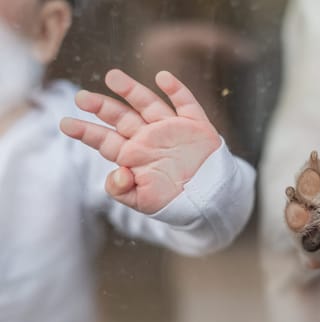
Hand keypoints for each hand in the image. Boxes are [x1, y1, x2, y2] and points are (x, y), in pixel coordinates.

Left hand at [60, 69, 220, 213]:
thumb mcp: (143, 202)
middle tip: (82, 97)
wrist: (209, 200)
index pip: (106, 141)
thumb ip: (122, 190)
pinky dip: (176, 90)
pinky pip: (186, 104)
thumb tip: (116, 173)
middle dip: (102, 107)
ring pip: (149, 104)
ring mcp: (171, 129)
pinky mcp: (195, 125)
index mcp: (134, 156)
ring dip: (132, 91)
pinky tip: (163, 78)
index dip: (86, 132)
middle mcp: (149, 138)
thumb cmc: (174, 202)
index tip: (65, 123)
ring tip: (112, 77)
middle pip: (122, 118)